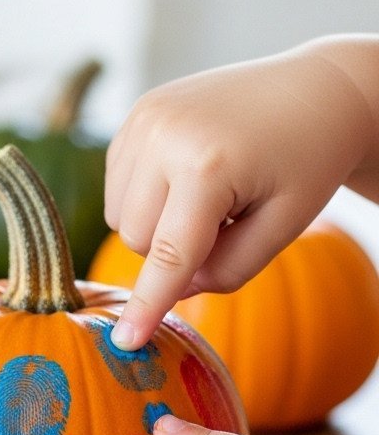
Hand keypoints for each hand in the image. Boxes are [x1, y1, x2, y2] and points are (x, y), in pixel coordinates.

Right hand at [105, 40, 376, 348]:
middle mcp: (164, 135)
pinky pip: (119, 183)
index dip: (148, 305)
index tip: (125, 343)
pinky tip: (189, 177)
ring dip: (156, 224)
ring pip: (120, 215)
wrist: (316, 91)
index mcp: (207, 165)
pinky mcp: (138, 112)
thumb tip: (173, 289)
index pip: (168, 255)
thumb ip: (229, 270)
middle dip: (174, 250)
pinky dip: (147, 196)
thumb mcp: (284, 227)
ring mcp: (145, 117)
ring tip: (213, 195)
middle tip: (229, 223)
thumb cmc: (309, 163)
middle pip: (136, 239)